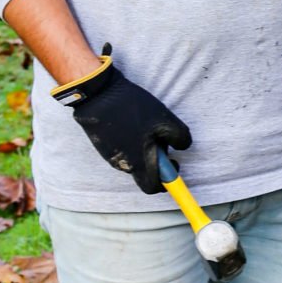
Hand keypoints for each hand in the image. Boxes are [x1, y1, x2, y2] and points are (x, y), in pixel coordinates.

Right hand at [52, 46, 190, 194]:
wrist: (98, 94)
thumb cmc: (132, 108)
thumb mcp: (164, 119)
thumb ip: (180, 137)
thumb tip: (183, 147)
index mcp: (138, 163)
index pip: (152, 187)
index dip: (166, 181)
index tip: (173, 163)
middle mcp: (122, 165)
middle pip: (144, 173)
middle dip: (156, 161)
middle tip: (161, 141)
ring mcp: (109, 156)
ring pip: (133, 160)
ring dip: (143, 150)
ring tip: (145, 127)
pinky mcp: (102, 145)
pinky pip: (121, 150)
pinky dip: (131, 142)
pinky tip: (131, 123)